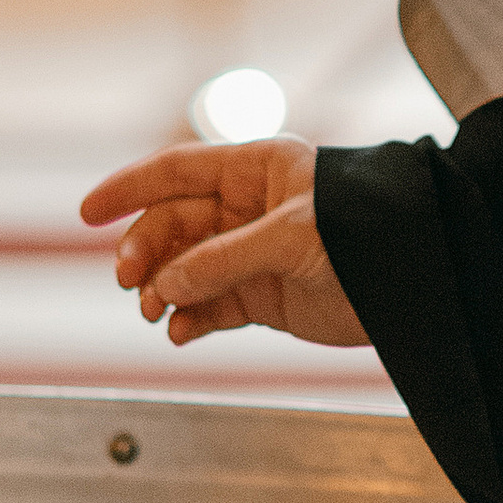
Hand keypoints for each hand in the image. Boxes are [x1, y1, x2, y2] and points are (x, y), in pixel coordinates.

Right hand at [79, 138, 370, 349]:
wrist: (415, 283)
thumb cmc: (365, 233)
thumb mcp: (293, 237)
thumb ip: (225, 258)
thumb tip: (165, 284)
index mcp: (257, 169)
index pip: (178, 171)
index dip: (130, 189)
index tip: (87, 212)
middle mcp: (248, 208)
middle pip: (173, 225)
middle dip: (145, 252)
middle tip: (128, 282)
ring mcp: (252, 254)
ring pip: (184, 269)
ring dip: (162, 289)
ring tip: (155, 311)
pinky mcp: (262, 297)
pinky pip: (208, 306)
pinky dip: (188, 320)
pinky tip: (178, 333)